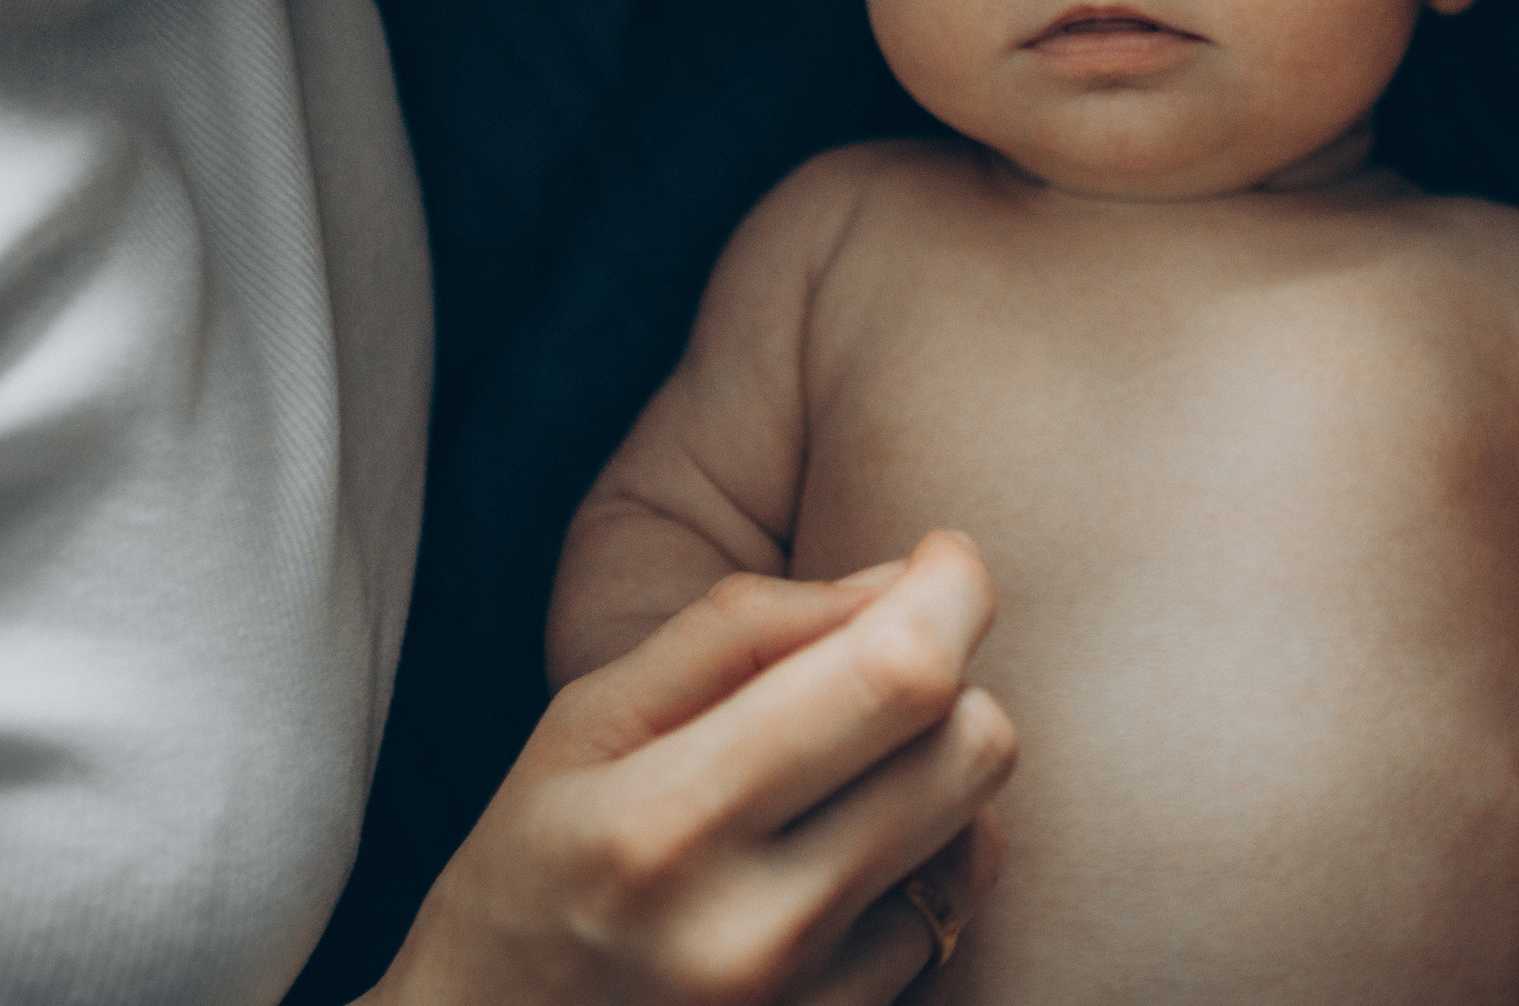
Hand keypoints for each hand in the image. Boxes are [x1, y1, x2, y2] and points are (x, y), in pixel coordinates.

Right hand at [366, 531, 1012, 1005]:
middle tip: (874, 668)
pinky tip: (835, 866)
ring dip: (937, 772)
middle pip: (971, 747)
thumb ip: (741, 628)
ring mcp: (810, 1002)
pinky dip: (921, 864)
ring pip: (981, 828)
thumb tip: (900, 580)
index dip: (953, 592)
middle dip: (949, 676)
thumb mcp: (589, 721)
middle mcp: (755, 927)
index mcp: (669, 821)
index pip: (896, 676)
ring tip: (839, 778)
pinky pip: (953, 914)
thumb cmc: (537, 871)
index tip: (942, 557)